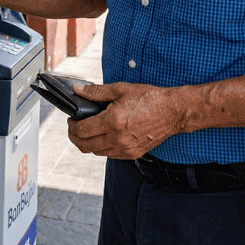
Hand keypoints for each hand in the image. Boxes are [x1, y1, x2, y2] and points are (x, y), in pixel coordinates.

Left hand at [66, 82, 183, 158]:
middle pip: (85, 146)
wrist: (173, 112)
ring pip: (96, 152)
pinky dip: (102, 147)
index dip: (72, 126)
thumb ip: (96, 92)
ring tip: (89, 130)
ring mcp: (126, 149)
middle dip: (75, 137)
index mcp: (112, 122)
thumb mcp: (121, 89)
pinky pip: (110, 155)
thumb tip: (77, 90)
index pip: (82, 130)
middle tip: (74, 127)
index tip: (71, 120)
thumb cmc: (149, 98)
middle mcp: (117, 139)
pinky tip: (104, 136)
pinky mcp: (133, 154)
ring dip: (88, 143)